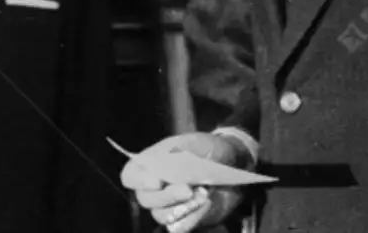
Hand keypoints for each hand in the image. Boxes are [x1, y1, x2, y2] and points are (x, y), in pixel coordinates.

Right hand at [120, 131, 246, 231]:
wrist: (237, 165)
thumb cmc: (211, 150)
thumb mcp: (195, 143)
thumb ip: (178, 154)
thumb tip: (164, 172)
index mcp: (153, 164)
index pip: (130, 176)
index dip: (138, 180)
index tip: (156, 181)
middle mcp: (158, 186)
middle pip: (145, 199)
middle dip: (165, 195)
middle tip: (187, 189)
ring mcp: (172, 204)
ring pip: (160, 215)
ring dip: (179, 208)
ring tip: (202, 196)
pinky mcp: (188, 218)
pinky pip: (180, 226)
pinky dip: (192, 218)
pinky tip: (206, 205)